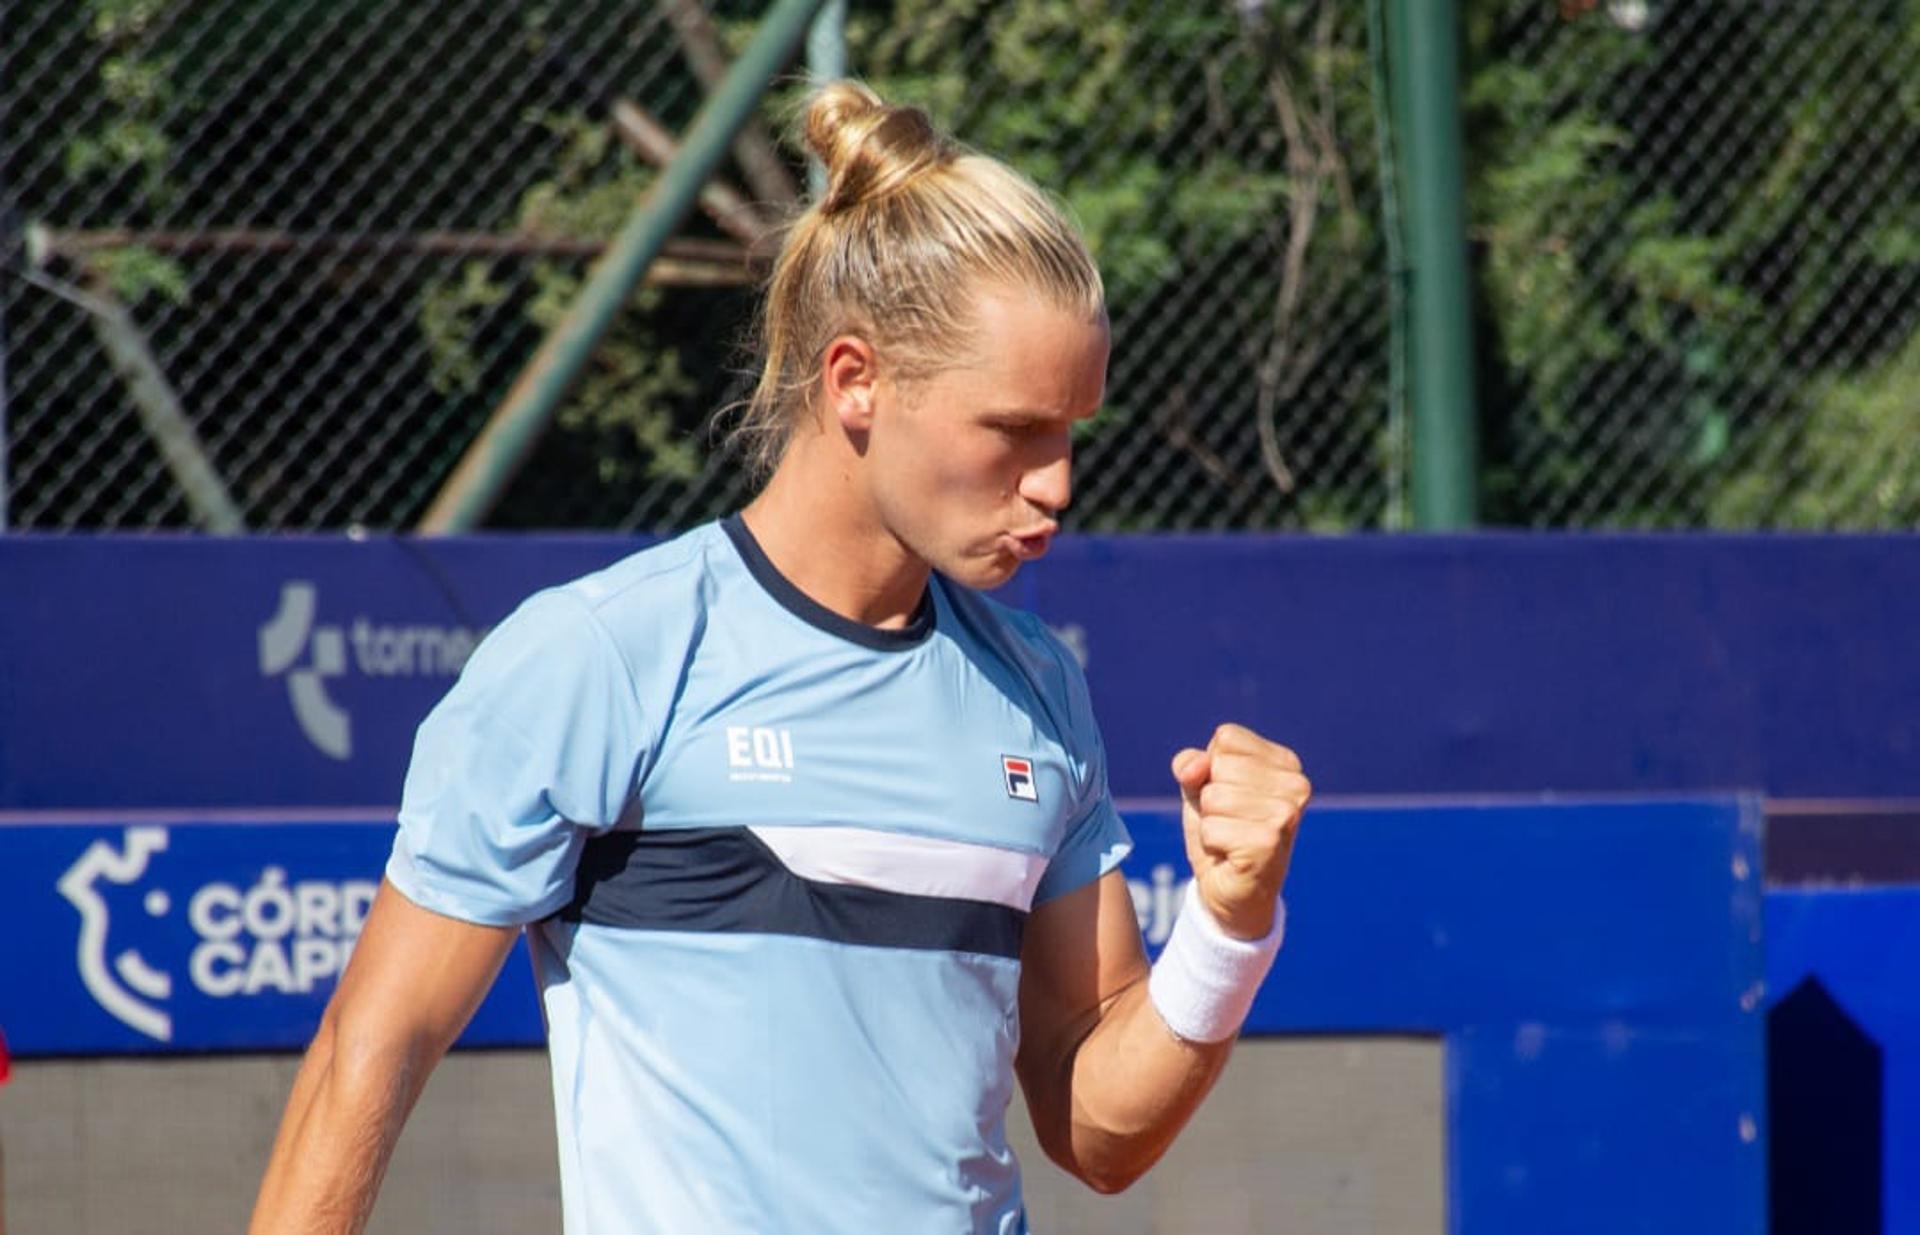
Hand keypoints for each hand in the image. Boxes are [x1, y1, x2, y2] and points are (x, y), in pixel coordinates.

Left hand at [1171, 724, 1309, 939]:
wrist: (1234, 894)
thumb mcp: (1200, 790)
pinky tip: (1231, 856)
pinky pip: (1211, 828)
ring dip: (1210, 823)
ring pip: (1213, 797)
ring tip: (1231, 840)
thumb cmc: (1222, 833)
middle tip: (1230, 824)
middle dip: (1210, 798)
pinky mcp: (1270, 842)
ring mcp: (1286, 814)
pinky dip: (1211, 844)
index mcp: (1285, 763)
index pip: (1226, 738)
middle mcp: (1296, 785)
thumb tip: (1192, 768)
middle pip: (1218, 766)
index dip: (1211, 769)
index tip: (1230, 798)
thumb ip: (1191, 766)